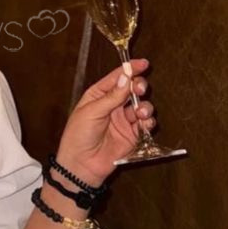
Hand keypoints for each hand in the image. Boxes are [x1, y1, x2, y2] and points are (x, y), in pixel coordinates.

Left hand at [55, 59, 154, 186]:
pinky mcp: (132, 135)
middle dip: (139, 86)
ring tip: (140, 112)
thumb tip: (126, 77)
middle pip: (132, 89)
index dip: (130, 69)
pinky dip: (148, 121)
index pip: (117, 78)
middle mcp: (113, 105)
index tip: (143, 63)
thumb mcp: (91, 112)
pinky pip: (145, 124)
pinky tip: (144, 123)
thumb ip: (111, 96)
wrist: (81, 165)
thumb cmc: (78, 136)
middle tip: (140, 89)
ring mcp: (124, 120)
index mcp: (99, 95)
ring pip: (142, 105)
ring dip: (145, 106)